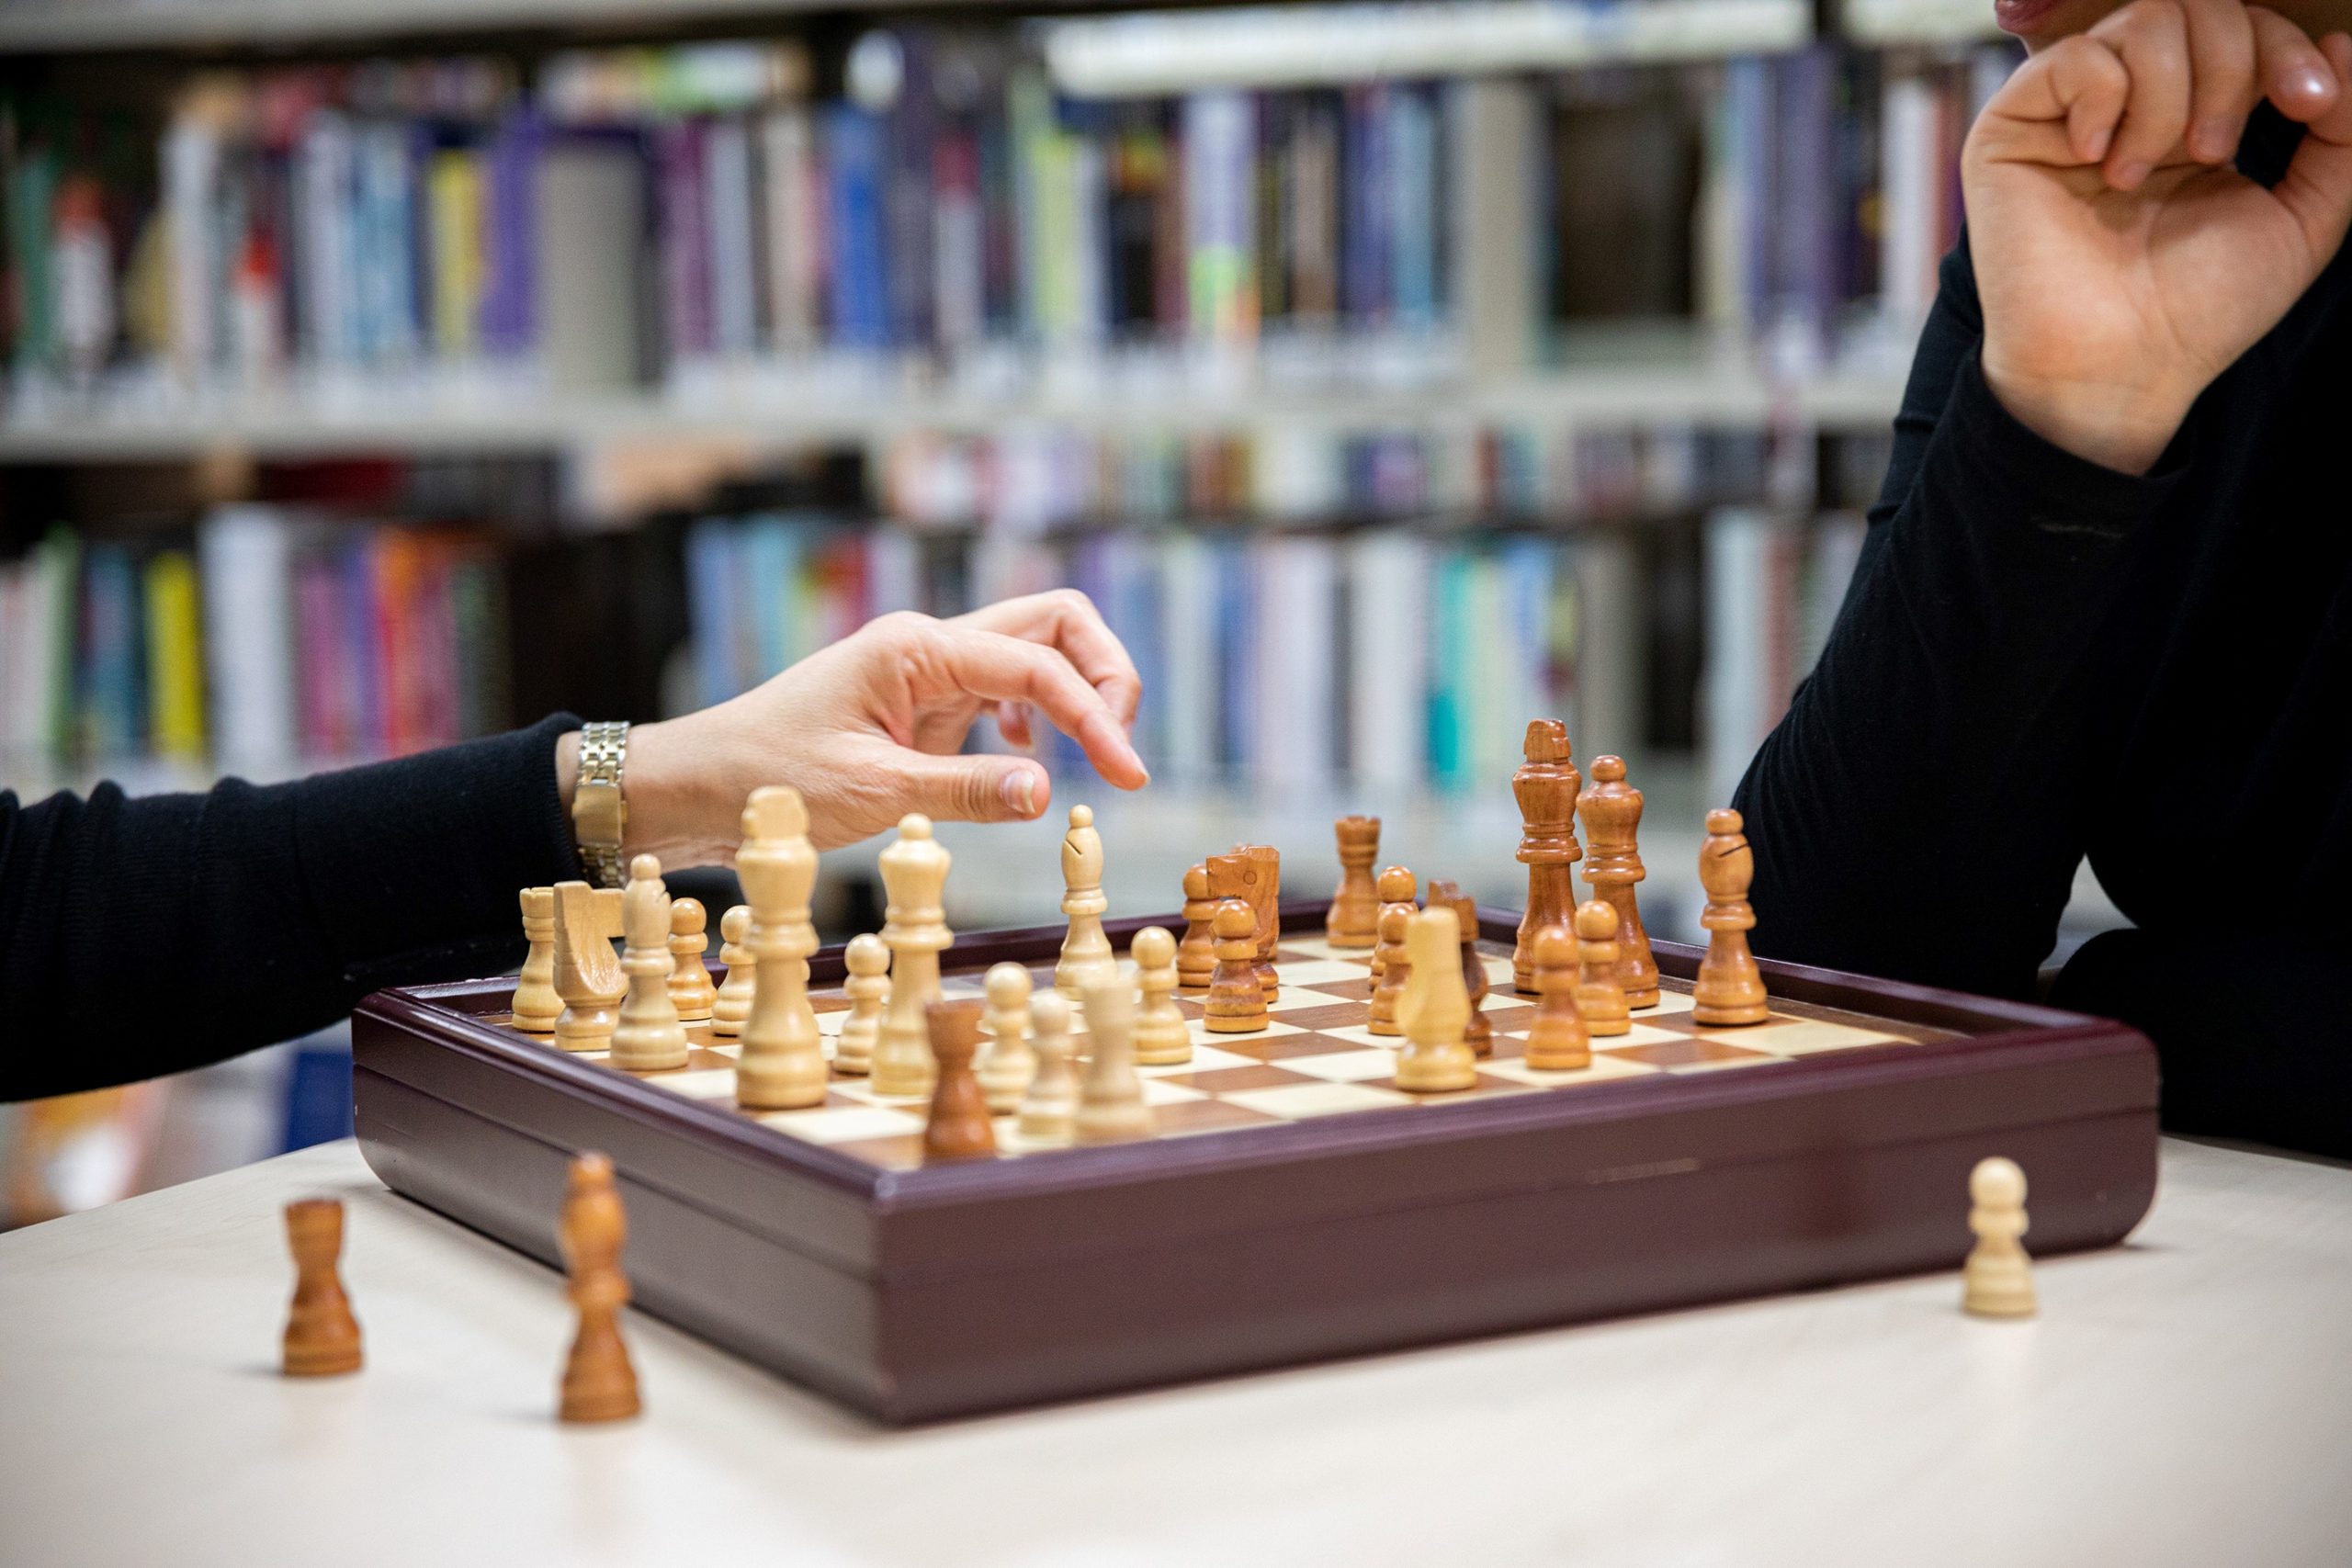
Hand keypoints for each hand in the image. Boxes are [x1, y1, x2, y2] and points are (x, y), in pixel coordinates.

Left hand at [562, 590, 1148, 859]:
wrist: (698, 785)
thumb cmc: (767, 781)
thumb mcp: (871, 793)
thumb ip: (965, 790)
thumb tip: (1049, 790)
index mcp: (918, 648)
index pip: (1039, 667)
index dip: (1096, 719)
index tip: (1130, 777)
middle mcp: (930, 643)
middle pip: (1055, 623)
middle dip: (1105, 675)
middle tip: (1122, 748)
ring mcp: (928, 667)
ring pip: (1035, 650)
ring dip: (1078, 691)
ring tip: (1096, 755)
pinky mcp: (923, 700)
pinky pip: (1004, 686)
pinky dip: (1038, 713)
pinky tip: (1026, 759)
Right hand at [1965, 0, 2351, 471]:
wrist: (2120, 370)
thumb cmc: (2199, 312)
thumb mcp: (2304, 216)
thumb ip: (2340, 134)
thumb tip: (2341, 45)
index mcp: (2190, 119)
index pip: (2242, 28)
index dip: (2285, 49)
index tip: (2314, 106)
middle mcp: (2127, 106)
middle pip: (2194, 8)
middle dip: (2231, 67)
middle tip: (2215, 151)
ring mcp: (2066, 115)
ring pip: (2142, 22)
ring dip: (2170, 94)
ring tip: (2148, 172)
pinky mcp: (2009, 132)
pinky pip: (2074, 60)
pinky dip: (2104, 99)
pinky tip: (2099, 160)